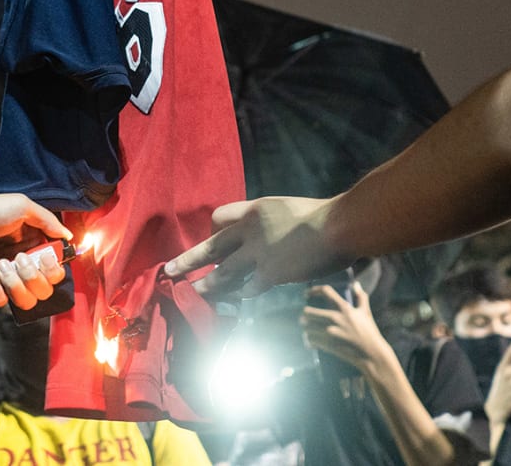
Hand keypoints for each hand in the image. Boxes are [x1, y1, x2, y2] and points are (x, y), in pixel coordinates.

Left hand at [0, 189, 70, 308]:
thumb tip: (69, 238)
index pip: (55, 271)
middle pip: (44, 290)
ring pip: (24, 301)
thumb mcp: (22, 207)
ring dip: (14, 284)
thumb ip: (48, 221)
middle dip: (33, 278)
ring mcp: (3, 277)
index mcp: (33, 245)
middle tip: (17, 259)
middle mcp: (21, 264)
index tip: (43, 256)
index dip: (53, 269)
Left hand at [164, 196, 346, 297]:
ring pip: (223, 271)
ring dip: (208, 284)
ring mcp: (259, 253)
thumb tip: (273, 231)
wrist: (340, 225)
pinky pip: (248, 288)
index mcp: (255, 209)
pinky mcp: (271, 273)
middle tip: (170, 269)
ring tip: (194, 292)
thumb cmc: (324, 215)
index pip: (220, 217)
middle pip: (211, 245)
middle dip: (189, 259)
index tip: (210, 239)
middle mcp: (250, 230)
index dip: (212, 230)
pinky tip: (236, 300)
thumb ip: (274, 221)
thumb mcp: (288, 209)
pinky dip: (241, 295)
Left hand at [301, 280, 391, 371]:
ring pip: (307, 326)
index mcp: (345, 308)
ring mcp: (331, 332)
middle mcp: (335, 318)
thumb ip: (361, 296)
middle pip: (309, 311)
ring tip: (307, 326)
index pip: (326, 291)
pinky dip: (309, 339)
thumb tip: (356, 283)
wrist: (371, 354)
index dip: (314, 289)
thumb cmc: (370, 332)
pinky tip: (311, 338)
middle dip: (305, 312)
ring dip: (306, 326)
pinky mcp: (328, 345)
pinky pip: (311, 340)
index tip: (307, 293)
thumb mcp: (366, 312)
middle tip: (305, 314)